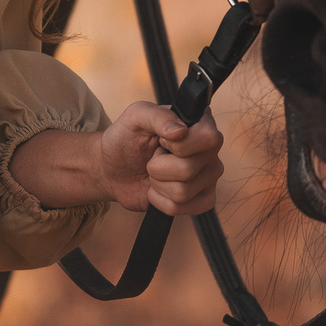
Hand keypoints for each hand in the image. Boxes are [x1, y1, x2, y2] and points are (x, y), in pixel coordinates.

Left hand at [106, 101, 222, 215]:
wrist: (114, 168)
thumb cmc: (127, 138)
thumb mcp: (136, 116)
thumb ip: (157, 116)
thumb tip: (180, 131)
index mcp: (201, 124)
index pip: (208, 138)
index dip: (178, 145)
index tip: (161, 140)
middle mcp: (210, 151)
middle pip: (188, 169)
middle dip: (158, 167)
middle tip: (153, 157)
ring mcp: (209, 177)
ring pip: (183, 192)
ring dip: (157, 184)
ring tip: (154, 172)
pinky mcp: (202, 200)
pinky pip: (182, 209)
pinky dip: (160, 201)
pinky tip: (158, 189)